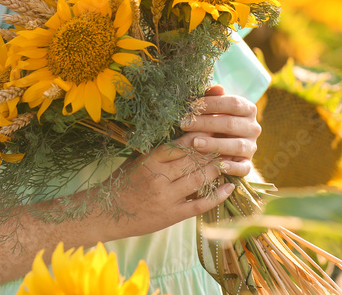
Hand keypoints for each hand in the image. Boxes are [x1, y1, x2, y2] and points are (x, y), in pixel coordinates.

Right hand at [108, 131, 235, 238]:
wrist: (108, 212)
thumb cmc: (124, 179)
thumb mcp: (138, 157)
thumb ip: (159, 146)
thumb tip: (185, 127)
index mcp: (150, 159)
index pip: (181, 143)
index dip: (200, 134)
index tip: (215, 126)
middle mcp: (159, 178)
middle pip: (193, 160)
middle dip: (214, 149)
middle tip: (230, 140)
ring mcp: (166, 198)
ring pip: (199, 180)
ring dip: (218, 169)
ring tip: (233, 159)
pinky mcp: (172, 216)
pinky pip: (199, 205)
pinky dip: (216, 196)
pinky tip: (229, 186)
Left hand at [170, 84, 260, 178]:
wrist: (227, 146)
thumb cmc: (218, 121)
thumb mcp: (216, 108)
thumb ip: (214, 97)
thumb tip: (216, 87)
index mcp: (248, 109)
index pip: (232, 103)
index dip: (211, 104)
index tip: (191, 106)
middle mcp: (253, 127)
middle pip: (230, 124)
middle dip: (205, 123)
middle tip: (185, 124)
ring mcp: (252, 146)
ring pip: (237, 146)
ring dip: (215, 144)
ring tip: (195, 143)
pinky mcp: (248, 163)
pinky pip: (244, 167)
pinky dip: (232, 167)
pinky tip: (219, 165)